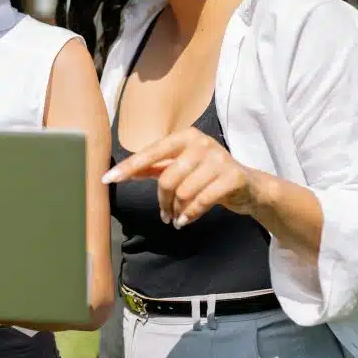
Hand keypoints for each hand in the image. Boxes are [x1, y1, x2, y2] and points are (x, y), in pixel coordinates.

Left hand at [102, 127, 258, 228]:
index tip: (107, 179)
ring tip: (176, 217)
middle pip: (167, 178)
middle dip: (162, 201)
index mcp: (185, 137)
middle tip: (164, 214)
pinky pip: (202, 201)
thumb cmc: (208, 175)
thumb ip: (155, 167)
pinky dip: (190, 215)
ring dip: (176, 210)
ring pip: (183, 191)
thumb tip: (125, 171)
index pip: (151, 153)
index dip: (129, 167)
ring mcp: (219, 159)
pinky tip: (185, 221)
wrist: (249, 186)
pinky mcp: (232, 177)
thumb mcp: (182, 166)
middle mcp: (201, 143)